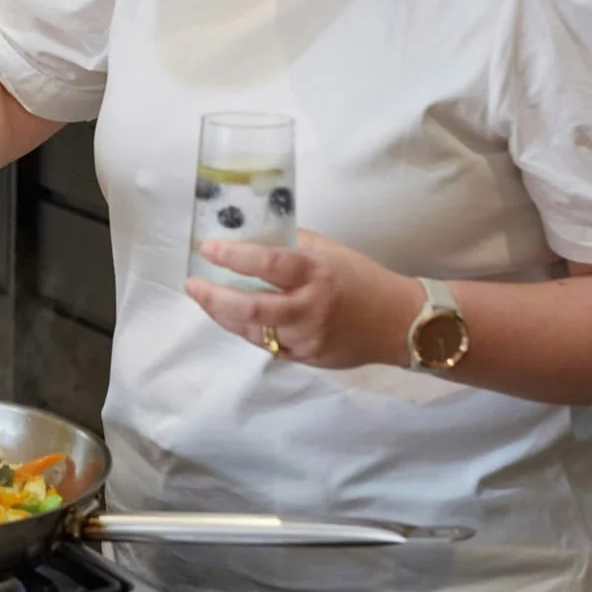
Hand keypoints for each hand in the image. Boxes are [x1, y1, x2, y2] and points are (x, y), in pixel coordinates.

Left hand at [183, 229, 422, 368]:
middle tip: (192, 285)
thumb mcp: (331, 251)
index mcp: (316, 274)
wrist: (400, 324)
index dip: (233, 257)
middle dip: (213, 297)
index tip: (208, 249)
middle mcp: (309, 308)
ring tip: (205, 298)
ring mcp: (306, 338)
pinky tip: (232, 317)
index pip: (268, 265)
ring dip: (223, 315)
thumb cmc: (363, 279)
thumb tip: (254, 234)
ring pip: (252, 331)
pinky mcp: (306, 358)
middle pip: (250, 308)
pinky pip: (267, 344)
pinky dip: (246, 329)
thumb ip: (293, 244)